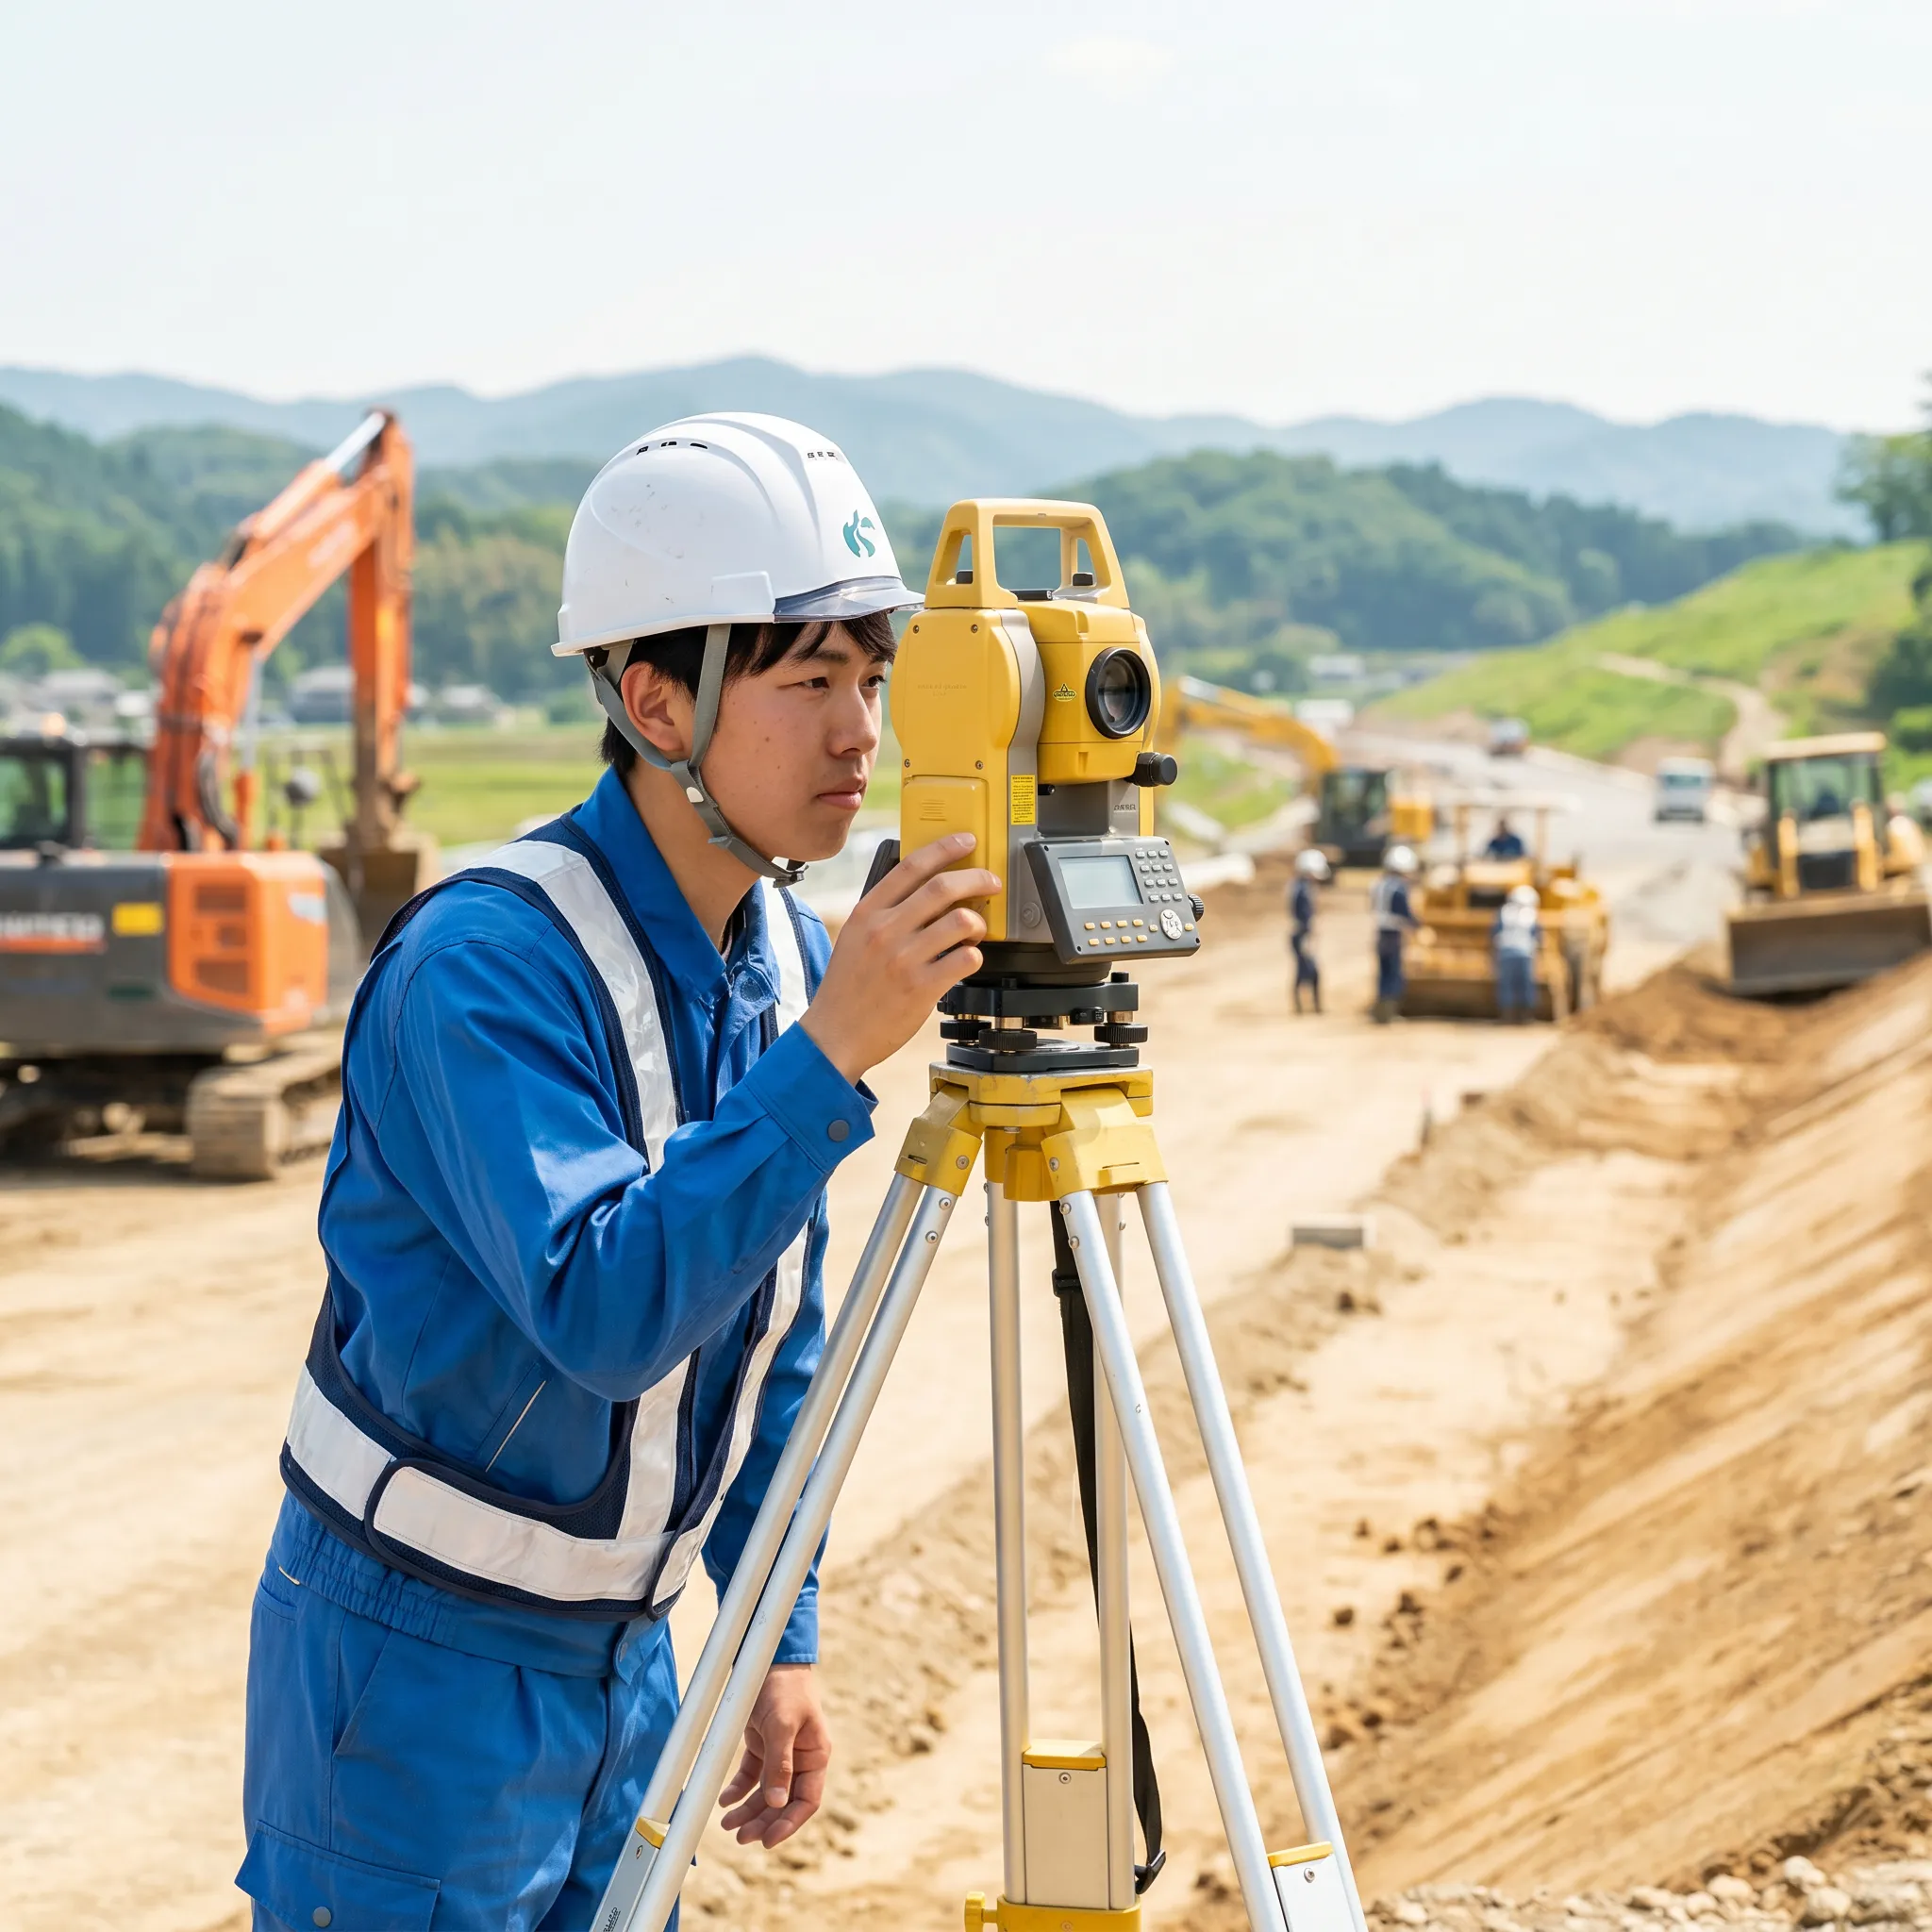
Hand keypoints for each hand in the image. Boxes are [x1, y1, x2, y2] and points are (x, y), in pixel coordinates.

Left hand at [717, 1664, 830, 1848]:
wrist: (770, 1658)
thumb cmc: (785, 1689)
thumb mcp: (782, 1725)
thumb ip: (780, 1764)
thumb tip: (778, 1803)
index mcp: (815, 1756)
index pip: (806, 1801)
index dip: (789, 1823)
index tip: (768, 1840)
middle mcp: (800, 1759)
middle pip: (783, 1802)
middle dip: (763, 1821)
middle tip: (740, 1838)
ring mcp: (780, 1753)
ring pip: (765, 1793)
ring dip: (748, 1810)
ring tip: (727, 1825)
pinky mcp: (762, 1745)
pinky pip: (751, 1776)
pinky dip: (738, 1789)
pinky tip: (724, 1800)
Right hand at [802, 832, 1000, 1083]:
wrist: (835, 1034)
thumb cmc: (848, 988)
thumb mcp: (854, 937)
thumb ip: (884, 911)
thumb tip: (924, 887)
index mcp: (867, 913)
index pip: (911, 866)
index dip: (945, 848)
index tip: (966, 842)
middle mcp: (885, 931)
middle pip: (943, 887)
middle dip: (977, 878)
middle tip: (990, 882)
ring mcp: (904, 959)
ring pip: (961, 921)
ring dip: (977, 923)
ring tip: (974, 932)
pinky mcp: (922, 987)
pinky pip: (966, 959)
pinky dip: (975, 956)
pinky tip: (967, 960)